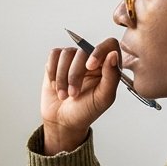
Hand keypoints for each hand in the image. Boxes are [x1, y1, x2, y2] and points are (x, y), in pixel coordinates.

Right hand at [41, 39, 119, 153]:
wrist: (63, 121)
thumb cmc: (86, 111)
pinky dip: (53, 71)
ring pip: (66, 53)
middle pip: (83, 50)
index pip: (109, 44)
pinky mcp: (57, 61)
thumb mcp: (104, 98)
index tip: (90, 67)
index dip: (99, 51)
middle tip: (73, 94)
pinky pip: (54, 55)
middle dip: (75, 75)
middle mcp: (91, 59)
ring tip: (64, 94)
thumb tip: (113, 54)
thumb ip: (112, 76)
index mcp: (108, 66)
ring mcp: (73, 59)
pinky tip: (55, 84)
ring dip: (62, 77)